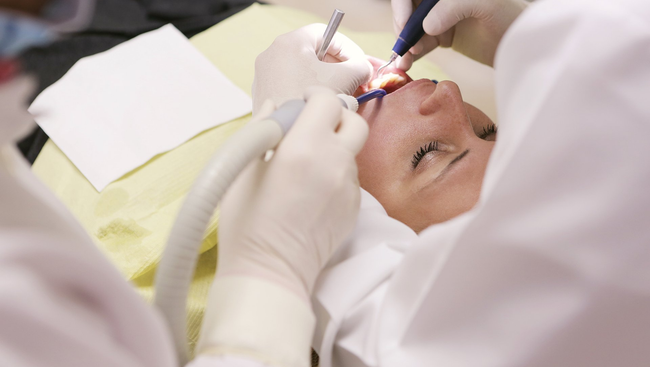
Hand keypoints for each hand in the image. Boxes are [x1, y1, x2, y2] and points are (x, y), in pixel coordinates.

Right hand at [217, 87, 368, 299]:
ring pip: (352, 152)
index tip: (302, 101)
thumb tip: (274, 105)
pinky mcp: (354, 208)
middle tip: (312, 126)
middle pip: (354, 121)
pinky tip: (312, 191)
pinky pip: (351, 179)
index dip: (315, 95)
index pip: (327, 101)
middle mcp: (335, 162)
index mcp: (305, 147)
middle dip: (336, 116)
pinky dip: (336, 174)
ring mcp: (349, 187)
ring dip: (334, 147)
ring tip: (305, 166)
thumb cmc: (247, 223)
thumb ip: (263, 128)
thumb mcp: (244, 169)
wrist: (270, 272)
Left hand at [252, 23, 372, 114]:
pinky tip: (320, 105)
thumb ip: (360, 67)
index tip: (360, 64)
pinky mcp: (263, 93)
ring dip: (324, 79)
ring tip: (340, 96)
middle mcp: (272, 54)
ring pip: (302, 69)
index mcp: (290, 42)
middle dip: (338, 66)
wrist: (282, 136)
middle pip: (313, 51)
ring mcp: (264, 74)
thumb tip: (364, 68)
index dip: (348, 48)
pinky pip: (290, 83)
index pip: (326, 33)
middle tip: (355, 81)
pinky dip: (308, 89)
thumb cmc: (310, 104)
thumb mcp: (345, 80)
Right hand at [392, 0, 527, 68]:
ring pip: (413, 28)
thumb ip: (454, 7)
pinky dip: (412, 53)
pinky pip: (421, 42)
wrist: (525, 45)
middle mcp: (442, 0)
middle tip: (408, 49)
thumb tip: (426, 26)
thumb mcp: (487, 4)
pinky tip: (407, 64)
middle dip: (404, 28)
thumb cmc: (513, 18)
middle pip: (410, 9)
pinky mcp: (444, 35)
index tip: (405, 25)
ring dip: (405, 44)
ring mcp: (443, 16)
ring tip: (404, 62)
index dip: (403, 5)